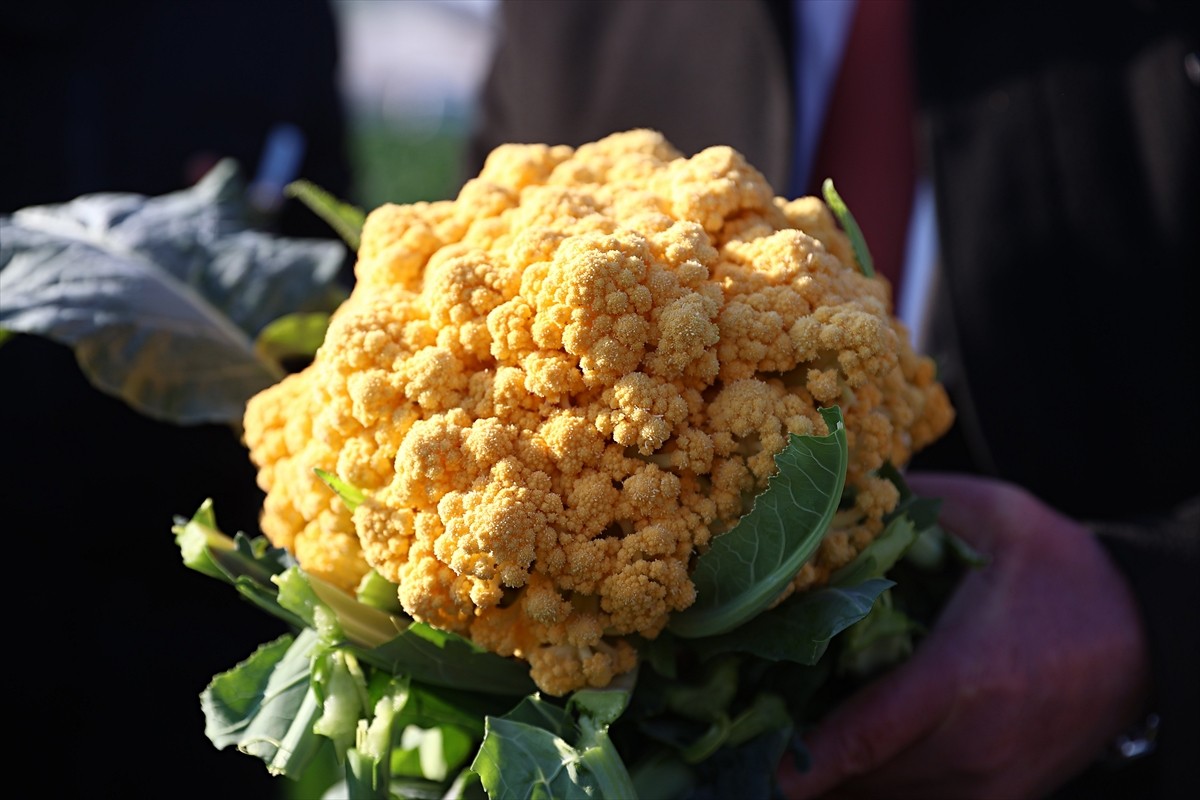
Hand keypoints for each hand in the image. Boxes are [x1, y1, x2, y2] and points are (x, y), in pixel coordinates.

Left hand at [777, 472, 1150, 798]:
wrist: (1147, 636)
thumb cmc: (1062, 571)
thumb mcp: (994, 514)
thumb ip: (911, 503)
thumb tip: (833, 488)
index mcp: (968, 676)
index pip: (871, 733)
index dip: (809, 759)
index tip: (761, 769)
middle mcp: (976, 746)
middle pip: (864, 776)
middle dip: (801, 757)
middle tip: (745, 722)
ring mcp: (990, 785)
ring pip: (884, 799)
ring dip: (836, 776)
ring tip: (782, 734)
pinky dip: (872, 785)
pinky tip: (839, 752)